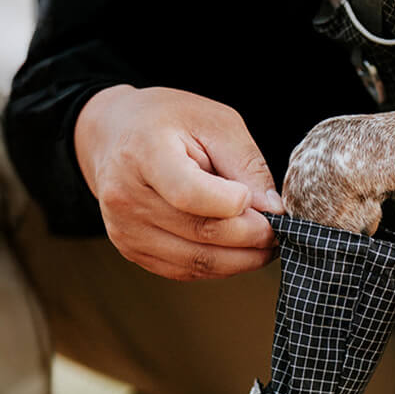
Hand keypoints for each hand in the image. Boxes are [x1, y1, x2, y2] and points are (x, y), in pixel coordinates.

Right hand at [74, 86, 283, 279]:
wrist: (116, 135)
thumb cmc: (170, 123)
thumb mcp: (215, 122)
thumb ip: (248, 165)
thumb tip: (275, 211)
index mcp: (142, 153)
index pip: (190, 195)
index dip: (234, 204)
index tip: (254, 198)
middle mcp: (126, 197)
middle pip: (203, 233)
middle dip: (253, 236)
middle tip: (278, 228)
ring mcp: (126, 230)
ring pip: (201, 261)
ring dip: (244, 259)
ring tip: (265, 242)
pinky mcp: (134, 251)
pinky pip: (189, 271)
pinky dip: (222, 266)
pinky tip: (238, 249)